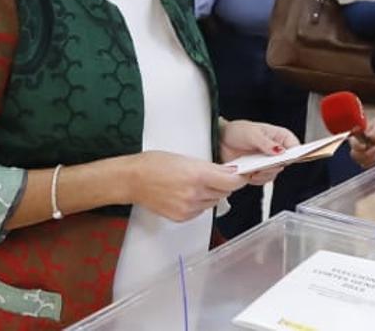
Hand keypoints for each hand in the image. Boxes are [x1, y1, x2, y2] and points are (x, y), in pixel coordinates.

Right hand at [131, 151, 248, 221]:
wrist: (133, 180)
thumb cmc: (154, 164)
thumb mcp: (186, 158)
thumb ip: (210, 167)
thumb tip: (228, 173)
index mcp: (198, 175)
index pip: (232, 182)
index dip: (239, 178)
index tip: (241, 175)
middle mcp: (195, 194)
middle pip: (224, 192)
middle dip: (223, 184)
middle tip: (215, 176)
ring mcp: (189, 208)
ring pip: (213, 202)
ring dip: (211, 194)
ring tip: (196, 184)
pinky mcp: (182, 217)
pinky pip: (201, 210)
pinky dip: (200, 203)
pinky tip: (188, 193)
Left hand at [219, 119, 298, 185]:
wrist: (221, 140)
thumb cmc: (237, 131)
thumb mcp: (252, 133)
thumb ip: (266, 143)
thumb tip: (279, 150)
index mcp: (280, 137)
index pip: (295, 147)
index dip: (294, 154)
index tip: (285, 159)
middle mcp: (276, 151)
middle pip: (285, 164)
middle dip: (274, 166)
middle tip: (263, 165)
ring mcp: (267, 162)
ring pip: (274, 174)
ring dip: (263, 174)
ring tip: (253, 169)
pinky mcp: (259, 171)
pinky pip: (263, 180)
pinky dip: (256, 179)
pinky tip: (249, 173)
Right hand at [349, 109, 374, 168]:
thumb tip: (369, 136)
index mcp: (359, 132)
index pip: (352, 141)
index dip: (356, 146)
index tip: (365, 146)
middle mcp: (359, 141)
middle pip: (354, 154)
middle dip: (364, 155)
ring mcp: (364, 149)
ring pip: (359, 160)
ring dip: (368, 160)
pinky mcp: (370, 154)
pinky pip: (365, 164)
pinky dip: (371, 163)